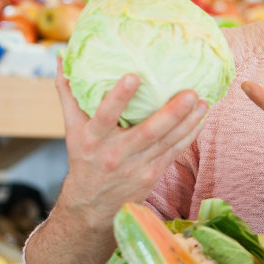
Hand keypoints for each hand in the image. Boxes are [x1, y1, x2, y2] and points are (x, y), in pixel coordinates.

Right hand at [53, 68, 208, 227]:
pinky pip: (173, 153)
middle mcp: (115, 154)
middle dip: (171, 113)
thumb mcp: (71, 129)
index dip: (119, 98)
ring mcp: (135, 167)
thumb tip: (60, 58)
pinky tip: (200, 120)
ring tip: (203, 102)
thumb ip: (68, 93)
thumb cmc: (83, 159)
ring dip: (188, 123)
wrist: (92, 205)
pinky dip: (188, 137)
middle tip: (190, 93)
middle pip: (147, 132)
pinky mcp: (151, 176)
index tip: (133, 76)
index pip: (104, 116)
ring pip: (166, 143)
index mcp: (92, 139)